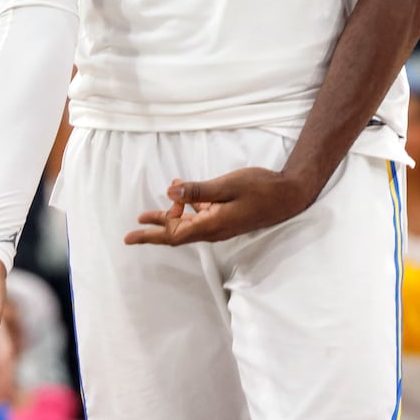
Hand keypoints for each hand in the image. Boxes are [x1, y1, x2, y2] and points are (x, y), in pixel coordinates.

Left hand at [125, 169, 310, 245]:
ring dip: (169, 216)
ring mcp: (220, 224)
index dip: (152, 234)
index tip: (132, 234)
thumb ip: (199, 190)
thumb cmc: (260, 188)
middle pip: (177, 233)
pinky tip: (181, 192)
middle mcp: (213, 229)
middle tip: (132, 232)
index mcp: (211, 225)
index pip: (175, 235)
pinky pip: (200, 215)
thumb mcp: (227, 185)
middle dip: (154, 230)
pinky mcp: (226, 217)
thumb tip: (170, 192)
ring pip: (187, 224)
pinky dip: (187, 205)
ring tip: (149, 213)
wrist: (288, 196)